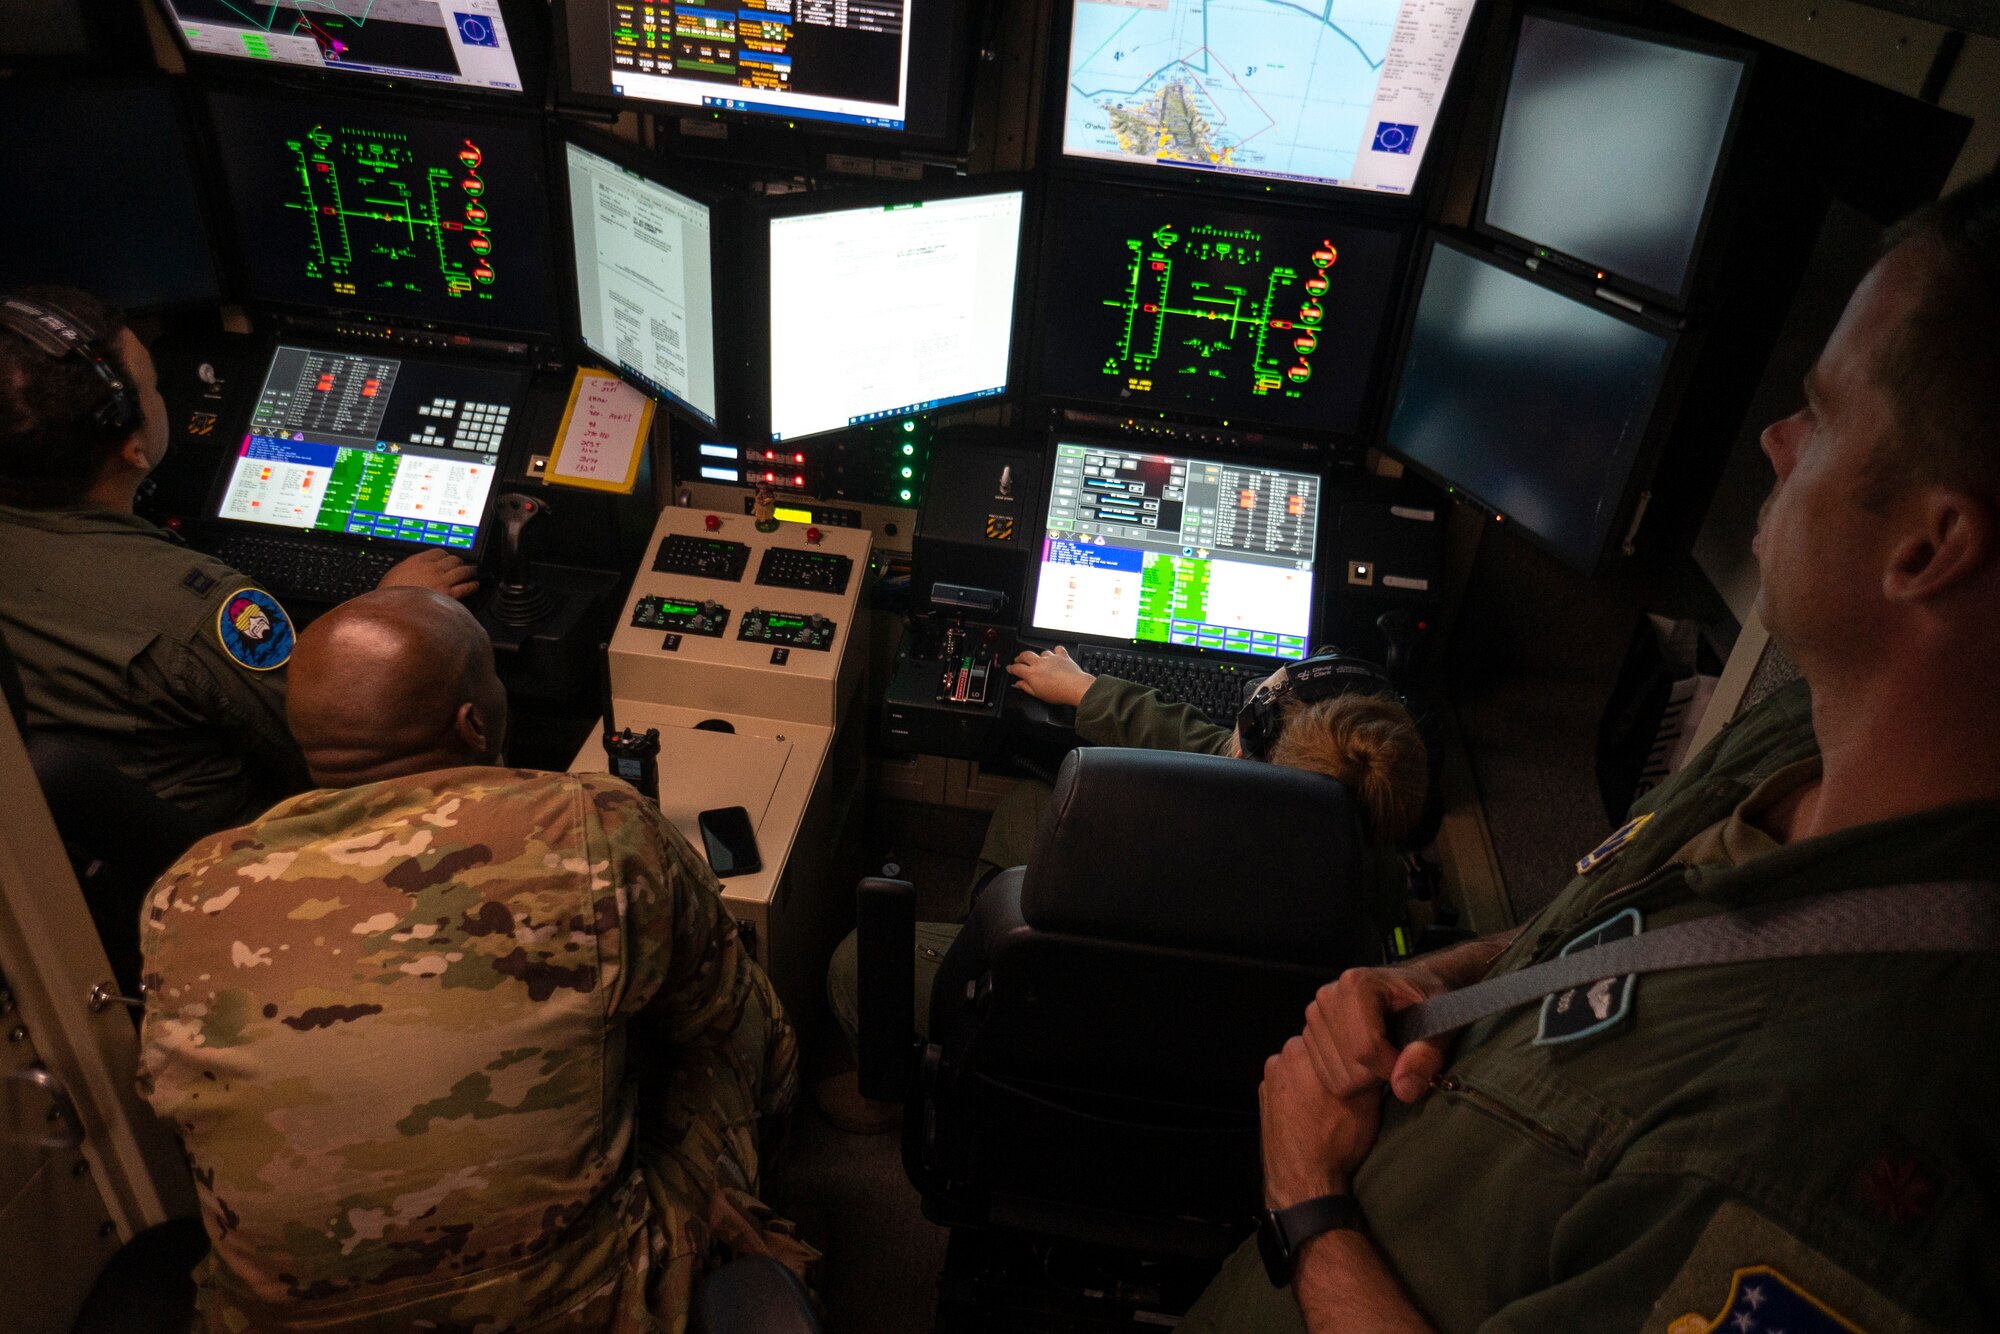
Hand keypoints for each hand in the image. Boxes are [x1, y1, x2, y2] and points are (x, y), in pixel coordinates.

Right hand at [377, 548, 479, 600]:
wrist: (392, 610)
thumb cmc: (389, 596)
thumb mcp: (393, 574)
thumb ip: (408, 569)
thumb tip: (412, 571)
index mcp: (418, 561)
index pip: (439, 552)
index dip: (445, 555)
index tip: (447, 559)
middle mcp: (433, 568)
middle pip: (454, 560)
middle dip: (459, 563)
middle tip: (462, 565)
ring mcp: (442, 581)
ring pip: (463, 571)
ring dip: (470, 571)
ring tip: (473, 572)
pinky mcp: (449, 595)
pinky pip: (466, 587)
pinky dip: (473, 585)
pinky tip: (475, 585)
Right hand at [1006, 645, 1094, 707]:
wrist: (1075, 687)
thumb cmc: (1058, 692)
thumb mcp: (1038, 695)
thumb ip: (1026, 688)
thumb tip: (1019, 684)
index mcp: (1032, 673)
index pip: (1016, 668)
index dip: (1011, 668)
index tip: (1010, 668)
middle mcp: (1040, 663)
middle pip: (1025, 655)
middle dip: (1020, 657)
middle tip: (1019, 659)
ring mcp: (1051, 658)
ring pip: (1041, 653)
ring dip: (1039, 656)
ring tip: (1039, 661)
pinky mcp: (1062, 656)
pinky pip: (1057, 649)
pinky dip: (1055, 651)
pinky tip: (1055, 655)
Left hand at [1261, 1033, 1382, 1207]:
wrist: (1304, 1180)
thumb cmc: (1338, 1138)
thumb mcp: (1367, 1098)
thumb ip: (1366, 1065)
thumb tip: (1377, 1050)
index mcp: (1302, 1050)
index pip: (1332, 1034)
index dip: (1348, 1048)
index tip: (1358, 1064)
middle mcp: (1280, 1059)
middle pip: (1313, 1050)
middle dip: (1328, 1063)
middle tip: (1346, 1086)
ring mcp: (1268, 1081)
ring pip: (1298, 1069)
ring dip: (1311, 1079)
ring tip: (1328, 1106)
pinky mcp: (1263, 1101)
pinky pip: (1286, 1088)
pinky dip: (1297, 1096)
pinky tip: (1311, 1115)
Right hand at [1299, 964, 1450, 1105]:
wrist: (1408, 988)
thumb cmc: (1428, 998)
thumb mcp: (1441, 1021)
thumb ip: (1426, 1054)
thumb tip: (1404, 1090)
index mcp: (1356, 985)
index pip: (1366, 1048)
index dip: (1393, 1068)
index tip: (1411, 1065)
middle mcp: (1327, 997)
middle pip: (1351, 1066)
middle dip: (1380, 1075)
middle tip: (1400, 1059)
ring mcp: (1314, 1016)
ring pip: (1338, 1076)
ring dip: (1366, 1080)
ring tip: (1384, 1057)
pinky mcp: (1309, 1034)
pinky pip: (1328, 1078)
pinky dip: (1352, 1080)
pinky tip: (1367, 1062)